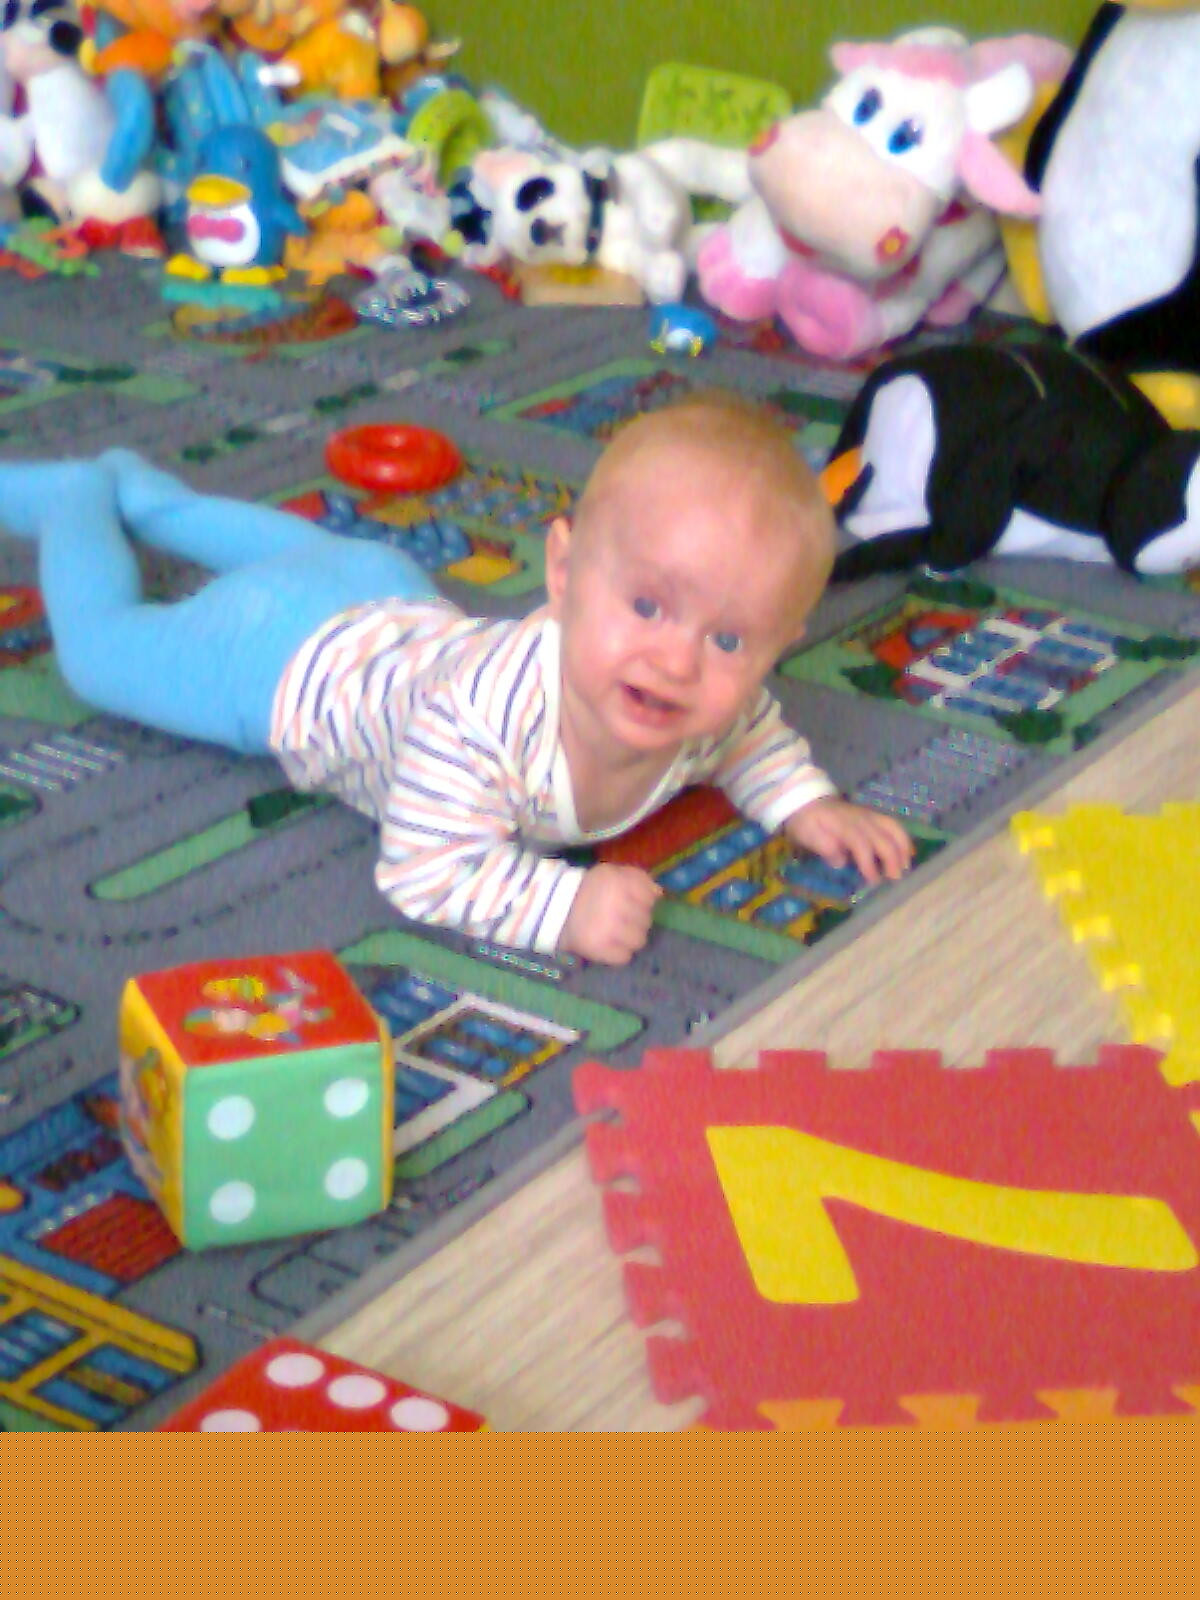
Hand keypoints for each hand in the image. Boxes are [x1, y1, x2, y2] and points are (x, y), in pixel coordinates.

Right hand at [559, 864, 662, 964]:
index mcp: (620, 883)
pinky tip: (607, 943)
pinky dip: (617, 953)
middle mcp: (617, 906)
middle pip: (646, 921)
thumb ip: (637, 877)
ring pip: (639, 941)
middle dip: (635, 920)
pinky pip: (624, 957)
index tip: (629, 901)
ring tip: (614, 932)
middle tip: (618, 918)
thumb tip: (659, 892)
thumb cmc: (588, 890)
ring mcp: (609, 930)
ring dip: (628, 938)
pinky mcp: (600, 950)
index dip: (642, 900)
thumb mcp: (611, 873)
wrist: (554, 910)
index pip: (650, 897)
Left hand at [785, 796, 913, 884]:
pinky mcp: (873, 816)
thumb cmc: (806, 822)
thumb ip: (824, 847)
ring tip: (905, 867)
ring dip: (902, 848)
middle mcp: (860, 819)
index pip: (861, 844)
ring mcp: (869, 815)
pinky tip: (906, 853)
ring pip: (893, 828)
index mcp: (843, 825)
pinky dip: (903, 838)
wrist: (806, 800)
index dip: (869, 863)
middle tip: (894, 879)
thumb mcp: (807, 835)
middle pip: (882, 838)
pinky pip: (893, 824)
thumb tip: (841, 861)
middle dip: (891, 859)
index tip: (873, 880)